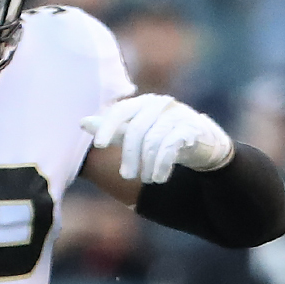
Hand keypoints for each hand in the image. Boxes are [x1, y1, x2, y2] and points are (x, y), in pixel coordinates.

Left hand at [79, 94, 234, 184]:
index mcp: (142, 103)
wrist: (202, 143)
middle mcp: (159, 104)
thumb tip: (82, 122)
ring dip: (147, 165)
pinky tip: (159, 178)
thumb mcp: (136, 133)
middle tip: (126, 176)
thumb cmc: (162, 137)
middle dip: (129, 156)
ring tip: (148, 180)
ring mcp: (177, 114)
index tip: (100, 145)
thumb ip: (113, 129)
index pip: (120, 111)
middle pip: (136, 130)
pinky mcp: (191, 128)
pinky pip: (170, 147)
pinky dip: (161, 166)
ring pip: (152, 141)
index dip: (108, 126)